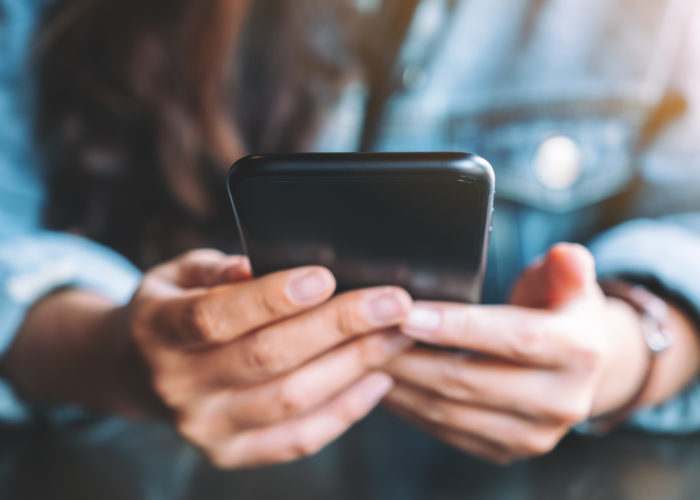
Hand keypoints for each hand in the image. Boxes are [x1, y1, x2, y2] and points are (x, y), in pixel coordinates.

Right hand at [123, 249, 413, 467]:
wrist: (141, 370)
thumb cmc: (174, 307)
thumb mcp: (178, 274)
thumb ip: (214, 268)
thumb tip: (253, 265)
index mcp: (160, 330)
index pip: (216, 315)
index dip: (271, 297)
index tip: (325, 276)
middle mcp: (179, 385)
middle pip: (268, 357)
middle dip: (339, 326)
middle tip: (393, 302)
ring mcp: (205, 427)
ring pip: (291, 400)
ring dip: (354, 366)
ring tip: (397, 335)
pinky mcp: (232, 453)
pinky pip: (298, 439)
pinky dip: (345, 411)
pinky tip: (378, 380)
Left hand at [383, 243, 649, 463]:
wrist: (576, 369)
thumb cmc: (558, 310)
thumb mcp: (567, 280)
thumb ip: (565, 267)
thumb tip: (568, 257)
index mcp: (581, 352)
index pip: (515, 339)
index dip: (458, 326)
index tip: (407, 314)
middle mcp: (563, 402)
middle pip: (471, 380)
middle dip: (410, 356)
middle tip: (366, 332)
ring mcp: (533, 435)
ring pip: (449, 410)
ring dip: (400, 383)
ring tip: (363, 354)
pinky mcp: (505, 451)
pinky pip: (445, 430)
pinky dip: (408, 406)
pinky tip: (383, 381)